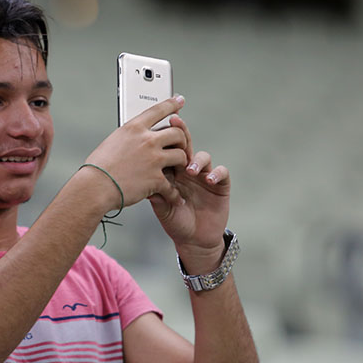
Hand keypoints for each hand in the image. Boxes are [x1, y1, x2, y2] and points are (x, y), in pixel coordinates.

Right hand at [83, 96, 188, 212]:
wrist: (94, 187)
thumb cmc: (98, 168)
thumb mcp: (112, 142)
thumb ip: (129, 138)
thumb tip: (135, 141)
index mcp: (133, 128)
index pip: (158, 110)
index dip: (172, 104)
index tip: (179, 100)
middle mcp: (146, 140)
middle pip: (177, 133)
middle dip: (182, 140)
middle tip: (181, 147)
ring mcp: (153, 159)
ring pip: (181, 155)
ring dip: (181, 163)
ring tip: (178, 170)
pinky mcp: (156, 178)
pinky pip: (172, 184)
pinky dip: (174, 193)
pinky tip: (174, 195)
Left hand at [149, 115, 230, 270]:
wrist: (193, 240)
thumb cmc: (174, 222)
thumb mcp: (161, 208)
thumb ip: (154, 193)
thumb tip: (141, 179)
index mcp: (171, 172)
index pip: (167, 150)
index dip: (162, 138)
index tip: (154, 127)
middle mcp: (187, 170)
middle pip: (185, 146)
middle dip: (181, 133)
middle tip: (175, 122)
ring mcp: (204, 176)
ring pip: (202, 157)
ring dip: (196, 160)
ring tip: (189, 170)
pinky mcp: (220, 185)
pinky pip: (221, 172)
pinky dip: (216, 173)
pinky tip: (210, 179)